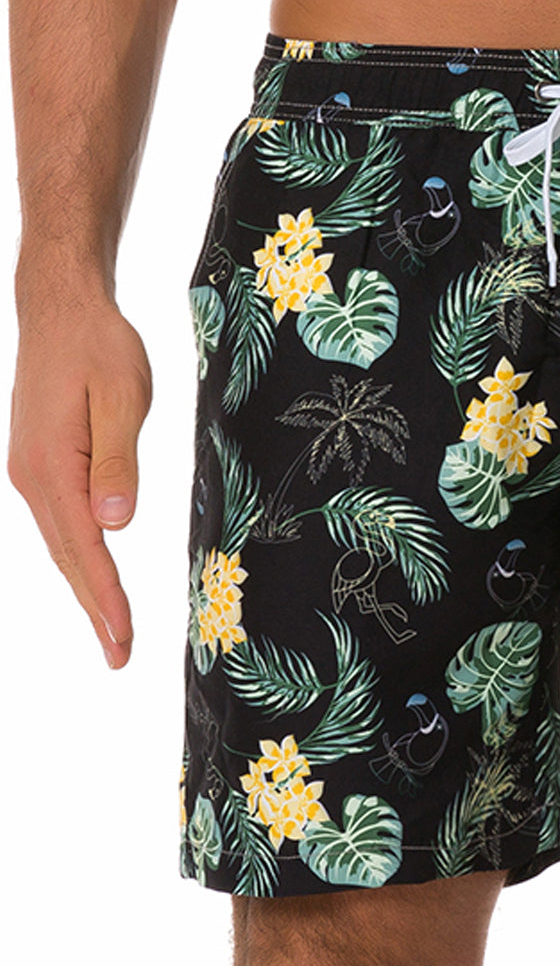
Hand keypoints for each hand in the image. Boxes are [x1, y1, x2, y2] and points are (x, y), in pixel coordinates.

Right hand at [8, 295, 151, 667]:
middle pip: (68, 555)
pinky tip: (91, 572)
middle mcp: (33, 477)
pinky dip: (77, 553)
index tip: (121, 637)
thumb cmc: (98, 345)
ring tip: (111, 627)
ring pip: (61, 541)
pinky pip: (60, 520)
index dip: (104, 596)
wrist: (61, 310)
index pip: (84, 546)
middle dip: (95, 607)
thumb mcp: (123, 395)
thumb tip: (115, 523)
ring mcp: (31, 471)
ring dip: (85, 585)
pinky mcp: (39, 462)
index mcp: (53, 467)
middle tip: (119, 655)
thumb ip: (119, 460)